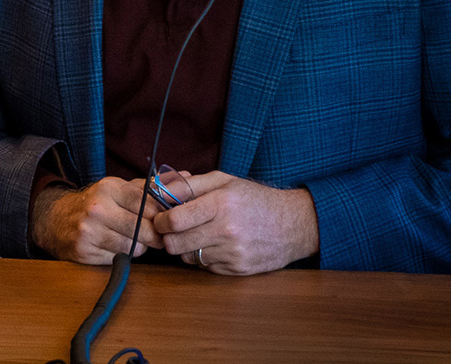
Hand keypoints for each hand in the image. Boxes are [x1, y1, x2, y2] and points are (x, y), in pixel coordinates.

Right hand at [30, 177, 163, 264]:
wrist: (57, 219)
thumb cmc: (97, 204)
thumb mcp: (119, 188)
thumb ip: (151, 186)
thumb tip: (185, 177)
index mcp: (108, 188)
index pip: (148, 204)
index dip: (161, 216)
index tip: (165, 221)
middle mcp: (97, 208)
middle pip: (143, 229)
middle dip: (154, 236)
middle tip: (156, 237)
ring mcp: (89, 231)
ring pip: (132, 247)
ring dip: (138, 247)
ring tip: (132, 240)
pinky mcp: (84, 251)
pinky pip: (117, 259)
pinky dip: (121, 255)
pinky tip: (114, 246)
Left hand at [152, 171, 319, 275]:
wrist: (294, 224)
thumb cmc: (254, 198)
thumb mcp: (223, 180)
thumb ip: (188, 184)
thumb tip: (156, 188)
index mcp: (220, 204)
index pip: (175, 221)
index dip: (161, 221)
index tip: (161, 219)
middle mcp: (227, 231)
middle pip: (175, 244)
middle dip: (169, 237)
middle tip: (174, 230)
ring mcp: (233, 253)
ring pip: (188, 257)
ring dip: (187, 248)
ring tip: (199, 235)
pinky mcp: (239, 270)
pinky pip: (206, 267)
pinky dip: (204, 257)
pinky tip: (216, 245)